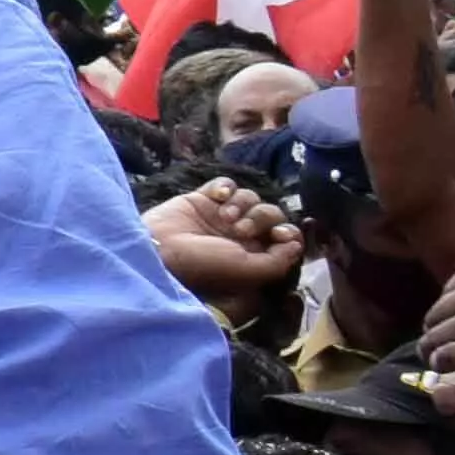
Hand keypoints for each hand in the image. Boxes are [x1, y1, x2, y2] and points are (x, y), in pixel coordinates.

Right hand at [145, 177, 307, 308]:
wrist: (158, 250)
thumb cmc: (203, 264)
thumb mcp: (247, 270)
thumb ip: (278, 260)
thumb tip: (296, 243)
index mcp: (253, 253)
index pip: (284, 235)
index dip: (287, 232)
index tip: (279, 235)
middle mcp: (240, 234)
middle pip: (270, 213)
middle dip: (260, 218)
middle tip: (239, 230)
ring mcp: (221, 215)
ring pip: (250, 197)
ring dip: (240, 205)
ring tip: (222, 217)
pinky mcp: (202, 199)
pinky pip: (225, 184)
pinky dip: (225, 187)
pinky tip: (215, 197)